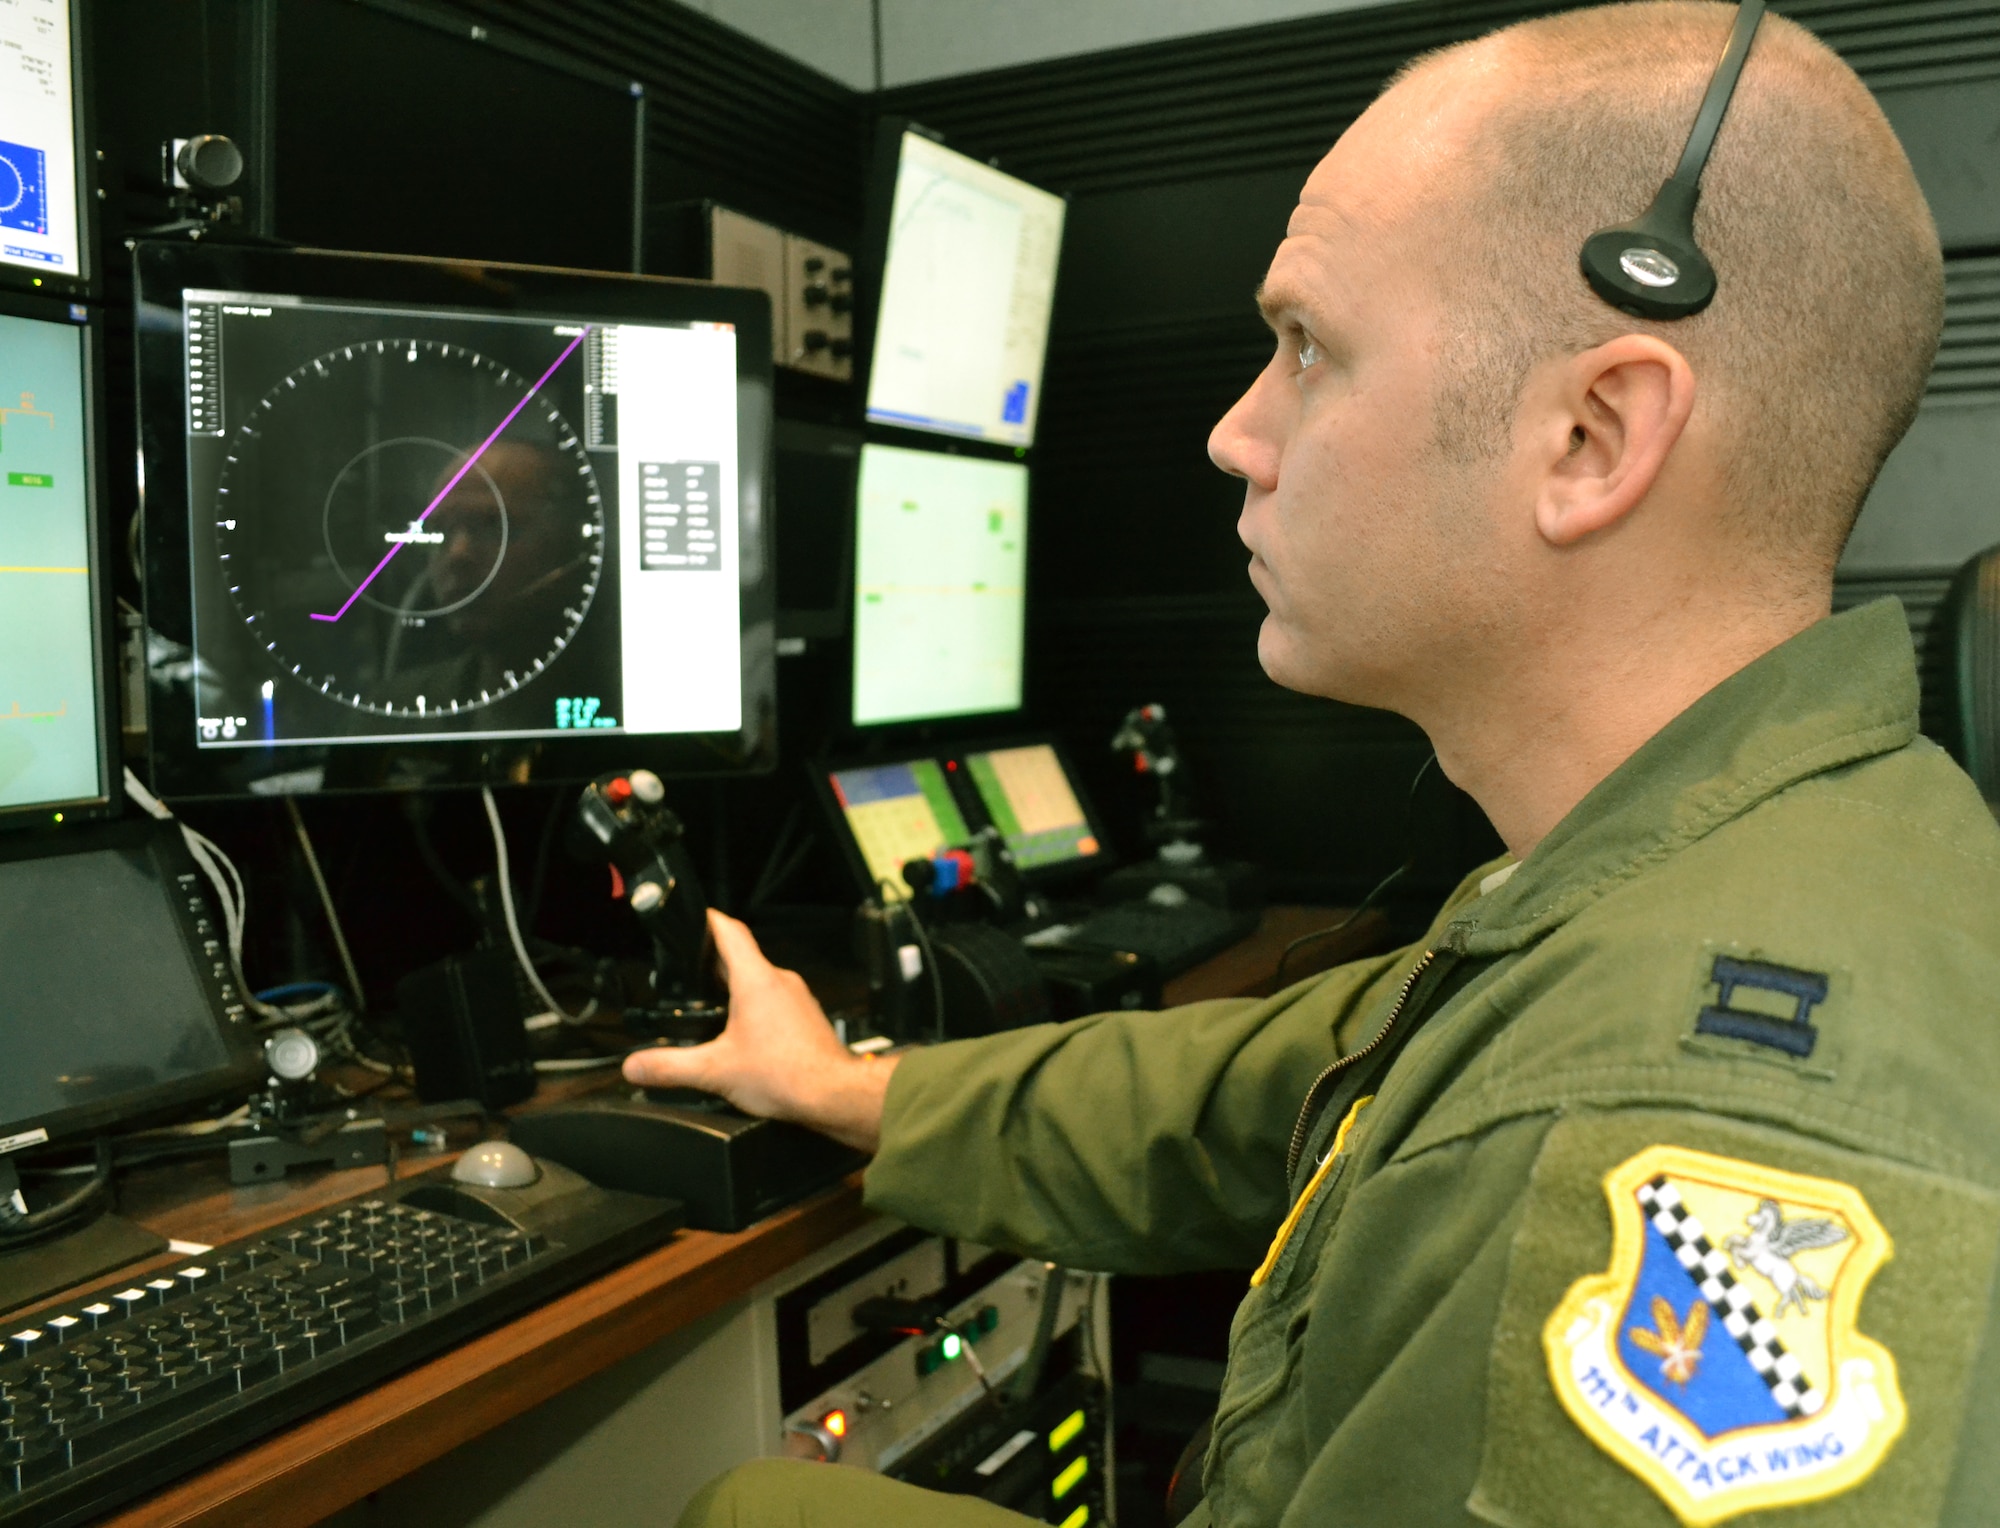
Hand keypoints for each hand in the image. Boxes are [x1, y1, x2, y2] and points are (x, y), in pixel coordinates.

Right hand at [622, 909, 898, 1152]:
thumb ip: (670, 1067)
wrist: (834, 1095)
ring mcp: (797, 999)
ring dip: (735, 987)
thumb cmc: (786, 1075)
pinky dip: (755, 1008)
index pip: (730, 931)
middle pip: (742, 957)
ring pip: (760, 980)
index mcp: (756, 980)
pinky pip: (776, 1001)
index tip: (693, 916)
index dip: (708, 920)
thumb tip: (634, 1066)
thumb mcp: (714, 1072)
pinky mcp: (806, 1019)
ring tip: (708, 1003)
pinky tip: (741, 1033)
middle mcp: (780, 981)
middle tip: (688, 970)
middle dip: (713, 962)